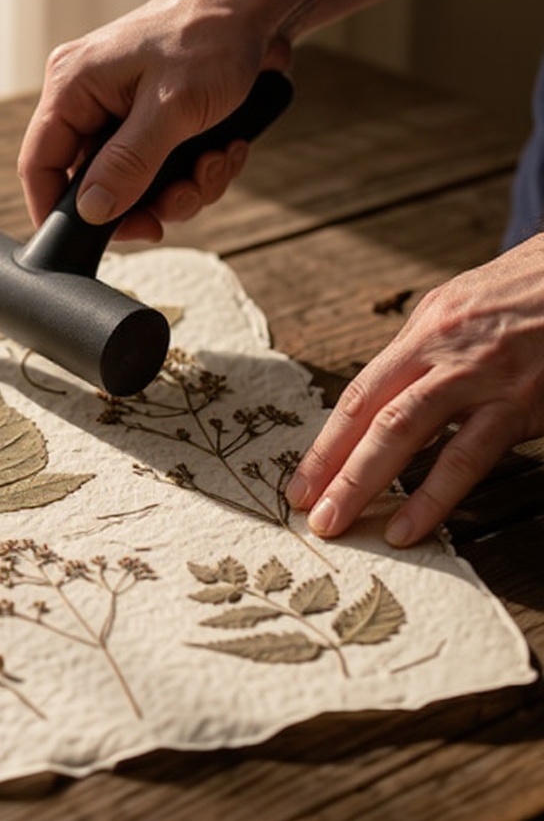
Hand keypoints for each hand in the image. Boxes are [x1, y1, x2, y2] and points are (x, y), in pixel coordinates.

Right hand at [17, 0, 289, 239]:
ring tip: (217, 161)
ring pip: (133, 186)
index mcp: (73, 85)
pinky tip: (225, 148)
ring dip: (181, 190)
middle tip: (183, 199)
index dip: (56, 211)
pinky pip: (160, 172)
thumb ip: (128, 164)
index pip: (39, 164)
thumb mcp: (172, 109)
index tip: (89, 243)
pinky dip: (196, 172)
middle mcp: (89, 100)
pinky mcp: (150, 122)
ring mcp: (119, 112)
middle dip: (145, 202)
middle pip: (94, 185)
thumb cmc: (213, 38)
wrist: (260, 9)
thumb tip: (91, 212)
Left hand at [285, 234, 543, 545]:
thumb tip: (389, 400)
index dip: (325, 443)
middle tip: (308, 513)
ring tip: (340, 522)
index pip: (359, 395)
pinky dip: (434, 496)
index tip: (301, 483)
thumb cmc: (531, 293)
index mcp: (425, 331)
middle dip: (332, 469)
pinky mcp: (522, 404)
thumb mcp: (465, 310)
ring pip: (406, 432)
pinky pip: (470, 457)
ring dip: (365, 482)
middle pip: (371, 415)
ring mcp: (482, 378)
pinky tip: (411, 526)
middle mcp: (444, 352)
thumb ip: (426, 355)